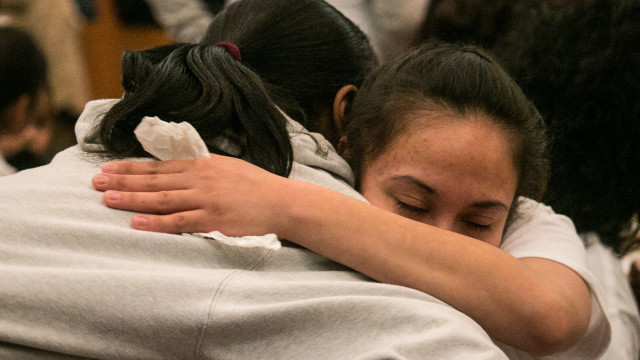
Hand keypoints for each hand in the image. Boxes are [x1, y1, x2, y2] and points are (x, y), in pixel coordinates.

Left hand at [92, 154, 290, 234]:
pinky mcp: (213, 219)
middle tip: (96, 182)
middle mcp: (199, 179)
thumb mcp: (227, 167)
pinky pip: (179, 221)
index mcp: (202, 165)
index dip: (130, 168)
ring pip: (161, 199)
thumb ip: (201, 169)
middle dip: (122, 181)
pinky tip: (137, 223)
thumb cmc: (256, 185)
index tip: (107, 168)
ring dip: (132, 199)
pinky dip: (157, 223)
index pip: (159, 166)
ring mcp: (205, 199)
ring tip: (107, 199)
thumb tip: (178, 170)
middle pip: (153, 181)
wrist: (282, 201)